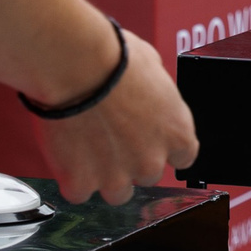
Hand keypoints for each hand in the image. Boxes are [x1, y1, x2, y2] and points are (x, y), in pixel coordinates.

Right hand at [34, 26, 199, 205]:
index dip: (162, 147)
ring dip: (104, 175)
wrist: (77, 65)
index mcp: (177, 132)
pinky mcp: (81, 182)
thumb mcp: (155, 69)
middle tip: (111, 135)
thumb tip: (150, 99)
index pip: (183, 156)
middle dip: (132, 159)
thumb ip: (158, 98)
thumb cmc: (114, 58)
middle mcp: (151, 160)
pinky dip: (72, 177)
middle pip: (148, 175)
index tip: (149, 139)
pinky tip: (68, 154)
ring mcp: (116, 177)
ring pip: (117, 192)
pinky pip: (79, 192)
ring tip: (88, 146)